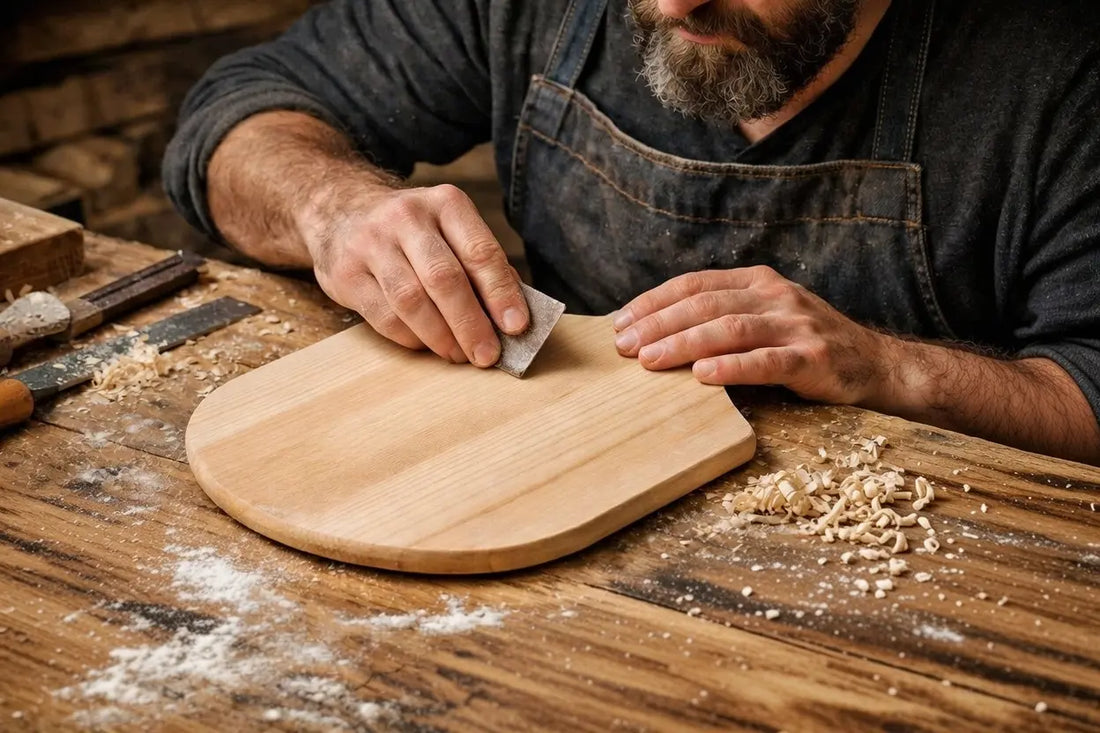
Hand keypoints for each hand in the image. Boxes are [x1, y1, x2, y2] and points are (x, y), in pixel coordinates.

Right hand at [304, 181, 528, 366]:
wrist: (341, 210)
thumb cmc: (412, 231)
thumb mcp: (450, 229)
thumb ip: (480, 266)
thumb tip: (512, 316)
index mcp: (445, 203)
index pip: (480, 252)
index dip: (501, 293)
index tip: (516, 327)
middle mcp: (406, 217)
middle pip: (444, 278)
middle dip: (471, 324)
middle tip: (487, 355)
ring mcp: (371, 243)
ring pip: (411, 300)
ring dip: (441, 337)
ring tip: (459, 355)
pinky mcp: (346, 273)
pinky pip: (385, 317)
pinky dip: (412, 338)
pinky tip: (427, 345)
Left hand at [611, 266, 889, 404]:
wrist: (872, 363)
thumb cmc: (804, 343)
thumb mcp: (764, 317)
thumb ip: (721, 317)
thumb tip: (656, 334)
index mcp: (757, 281)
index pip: (694, 284)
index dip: (653, 302)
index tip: (620, 323)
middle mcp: (774, 296)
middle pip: (705, 304)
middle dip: (659, 324)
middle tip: (624, 346)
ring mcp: (795, 325)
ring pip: (729, 328)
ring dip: (684, 344)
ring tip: (650, 360)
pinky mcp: (812, 358)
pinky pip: (766, 362)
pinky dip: (732, 367)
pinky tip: (702, 376)